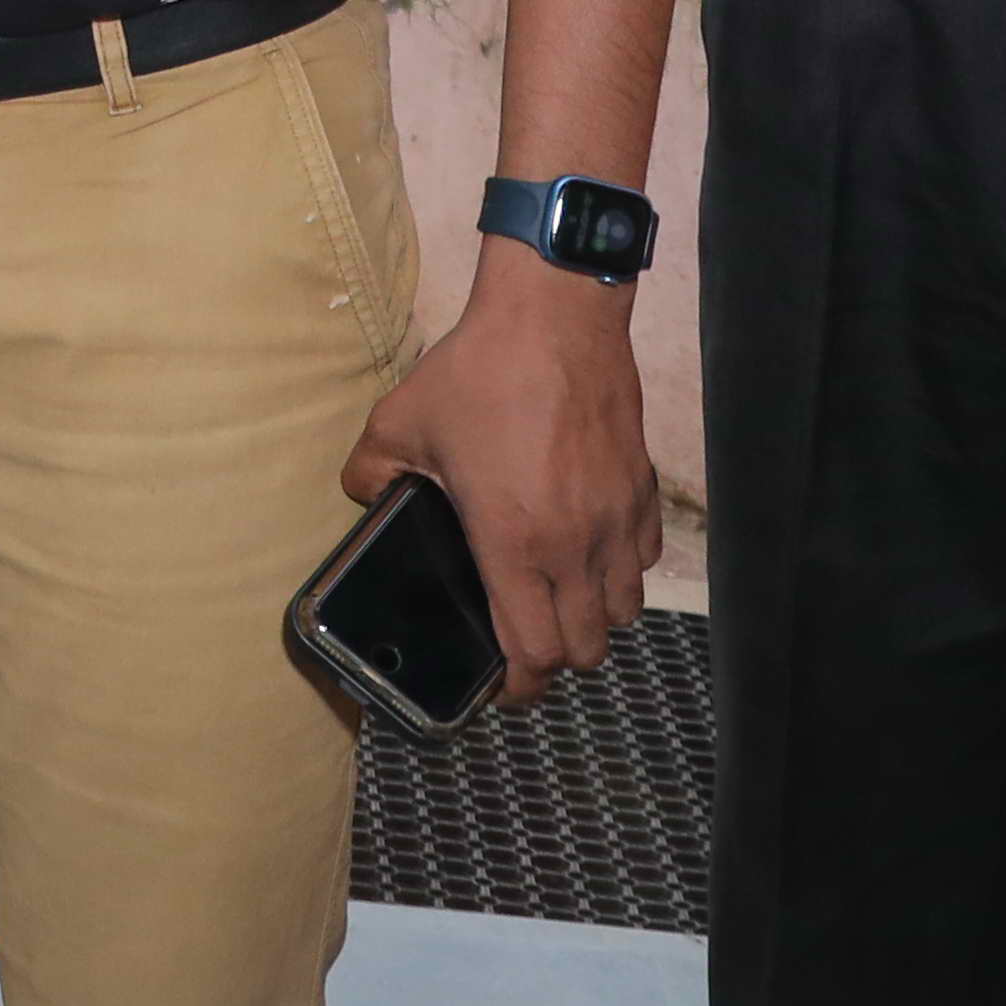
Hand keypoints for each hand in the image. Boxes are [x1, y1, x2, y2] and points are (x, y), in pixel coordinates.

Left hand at [337, 259, 654, 703]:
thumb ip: (370, 472)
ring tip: (559, 600)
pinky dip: (621, 570)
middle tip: (525, 646)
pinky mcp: (643, 492)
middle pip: (586, 650)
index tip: (498, 687)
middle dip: (554, 661)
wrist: (554, 318)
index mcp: (513, 543)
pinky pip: (644, 559)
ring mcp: (616, 521)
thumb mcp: (400, 422)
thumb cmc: (480, 372)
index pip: (534, 654)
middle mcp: (574, 545)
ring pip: (623, 612)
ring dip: (592, 619)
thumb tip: (361, 496)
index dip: (516, 686)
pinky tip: (589, 548)